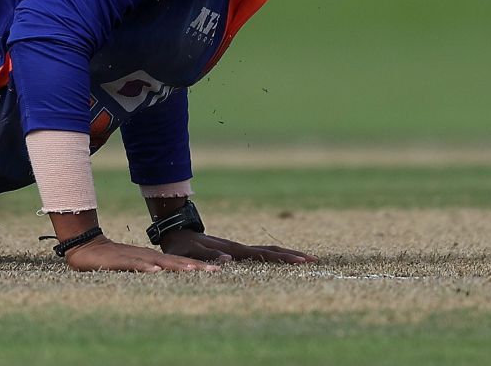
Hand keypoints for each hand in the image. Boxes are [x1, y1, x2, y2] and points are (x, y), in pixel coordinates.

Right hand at [63, 237, 219, 273]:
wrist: (84, 247)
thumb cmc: (109, 260)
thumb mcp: (132, 265)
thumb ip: (146, 270)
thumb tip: (163, 276)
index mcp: (151, 258)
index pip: (178, 262)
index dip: (197, 265)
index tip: (216, 269)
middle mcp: (146, 256)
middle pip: (175, 261)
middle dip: (196, 265)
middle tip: (217, 269)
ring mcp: (134, 257)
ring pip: (159, 262)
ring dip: (177, 266)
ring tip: (194, 270)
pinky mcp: (120, 260)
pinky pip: (135, 264)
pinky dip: (146, 267)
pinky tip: (156, 270)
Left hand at [158, 229, 315, 264]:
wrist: (175, 230)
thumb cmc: (181, 245)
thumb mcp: (190, 252)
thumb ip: (207, 256)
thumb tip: (228, 260)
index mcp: (232, 249)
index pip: (261, 254)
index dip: (281, 258)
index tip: (300, 261)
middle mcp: (238, 247)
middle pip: (270, 250)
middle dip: (291, 255)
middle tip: (315, 260)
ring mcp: (238, 248)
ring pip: (266, 250)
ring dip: (285, 254)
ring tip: (306, 259)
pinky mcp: (235, 251)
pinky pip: (258, 253)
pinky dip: (273, 256)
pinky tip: (282, 261)